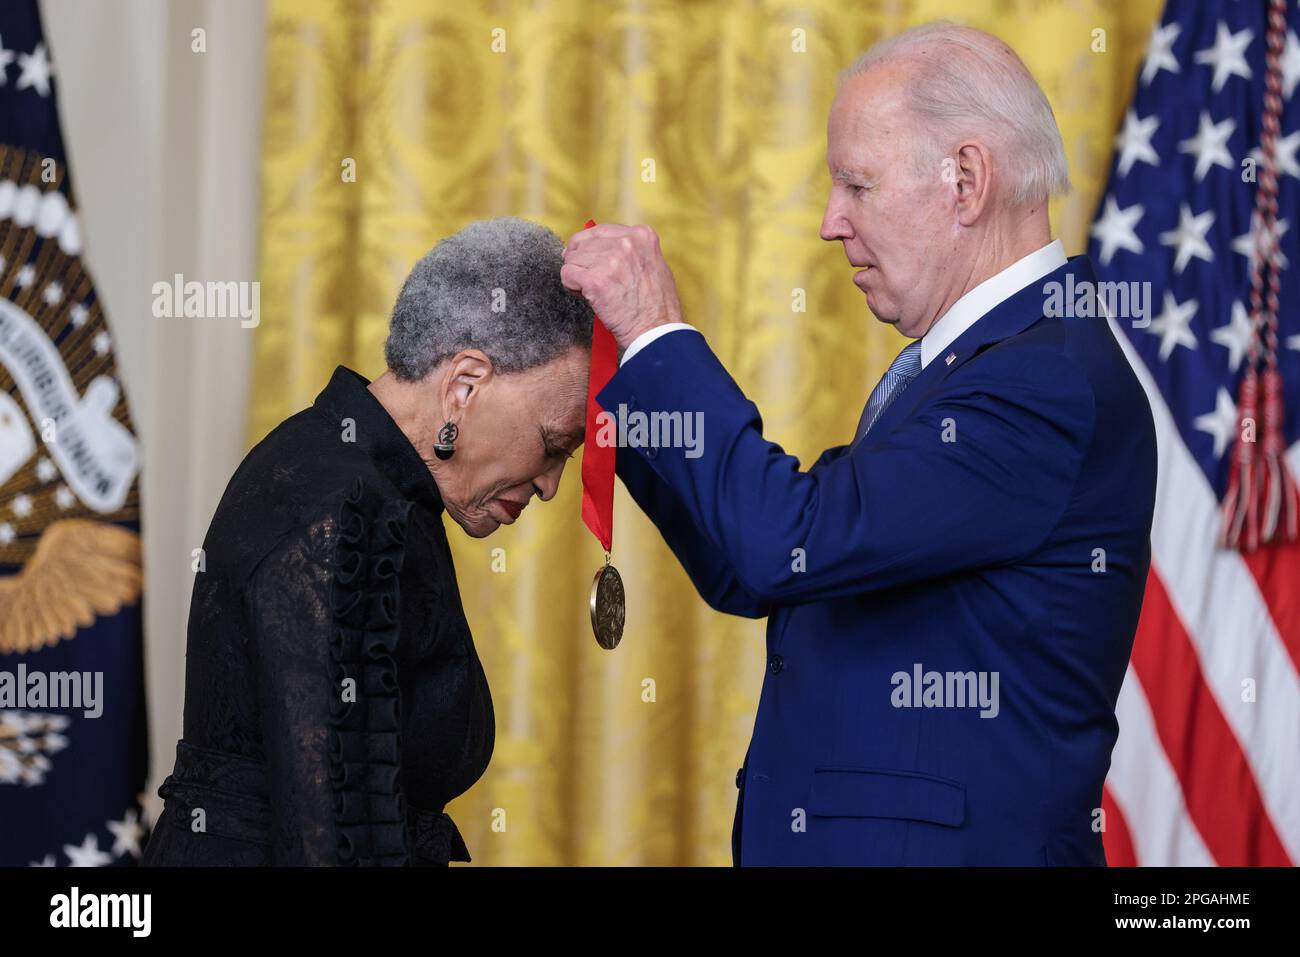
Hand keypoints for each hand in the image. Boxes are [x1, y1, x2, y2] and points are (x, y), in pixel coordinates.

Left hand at [560, 223, 684, 349]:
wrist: (657, 332)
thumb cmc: (656, 306)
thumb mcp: (652, 265)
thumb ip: (631, 251)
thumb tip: (601, 246)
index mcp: (642, 235)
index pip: (599, 231)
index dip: (589, 248)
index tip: (590, 263)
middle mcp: (627, 243)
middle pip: (582, 244)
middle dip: (582, 263)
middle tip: (593, 282)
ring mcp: (611, 260)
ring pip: (572, 259)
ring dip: (577, 277)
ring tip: (595, 293)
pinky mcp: (596, 280)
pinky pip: (567, 275)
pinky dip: (572, 288)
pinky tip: (589, 298)